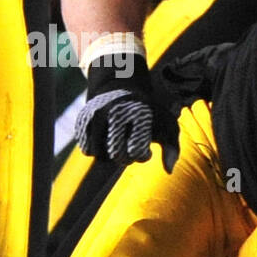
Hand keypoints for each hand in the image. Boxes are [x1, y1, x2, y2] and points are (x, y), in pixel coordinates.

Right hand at [74, 49, 179, 171]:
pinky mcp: (83, 119)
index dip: (143, 155)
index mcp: (137, 114)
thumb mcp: (166, 124)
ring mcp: (95, 114)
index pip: (136, 152)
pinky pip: (86, 149)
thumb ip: (173, 148)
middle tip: (130, 146)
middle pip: (116, 155)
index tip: (147, 148)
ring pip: (99, 155)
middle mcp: (114, 113)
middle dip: (126, 157)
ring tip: (117, 143)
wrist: (119, 86)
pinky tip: (104, 139)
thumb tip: (168, 170)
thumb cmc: (147, 113)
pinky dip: (95, 149)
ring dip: (109, 154)